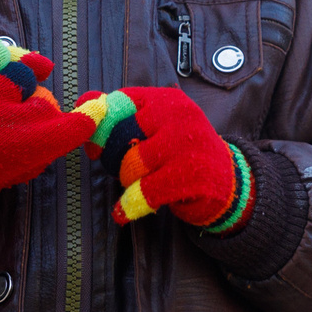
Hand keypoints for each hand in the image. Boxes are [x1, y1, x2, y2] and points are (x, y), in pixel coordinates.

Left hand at [0, 36, 101, 214]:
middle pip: (44, 101)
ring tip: (6, 99)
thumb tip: (92, 106)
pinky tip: (3, 63)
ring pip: (20, 76)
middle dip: (39, 110)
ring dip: (20, 86)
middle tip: (21, 122)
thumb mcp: (28, 165)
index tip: (97, 107)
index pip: (68, 127)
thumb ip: (57, 138)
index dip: (87, 117)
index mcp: (19, 151)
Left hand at [78, 85, 249, 229]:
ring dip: (127, 182)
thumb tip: (84, 101)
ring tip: (140, 185)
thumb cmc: (181, 154)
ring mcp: (188, 145)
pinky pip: (144, 192)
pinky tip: (125, 212)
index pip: (120, 102)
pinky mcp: (193, 176)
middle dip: (113, 159)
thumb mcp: (156, 127)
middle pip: (121, 136)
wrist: (227, 184)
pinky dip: (129, 206)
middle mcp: (179, 116)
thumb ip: (119, 114)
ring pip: (131, 165)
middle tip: (124, 171)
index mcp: (167, 99)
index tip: (96, 146)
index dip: (101, 126)